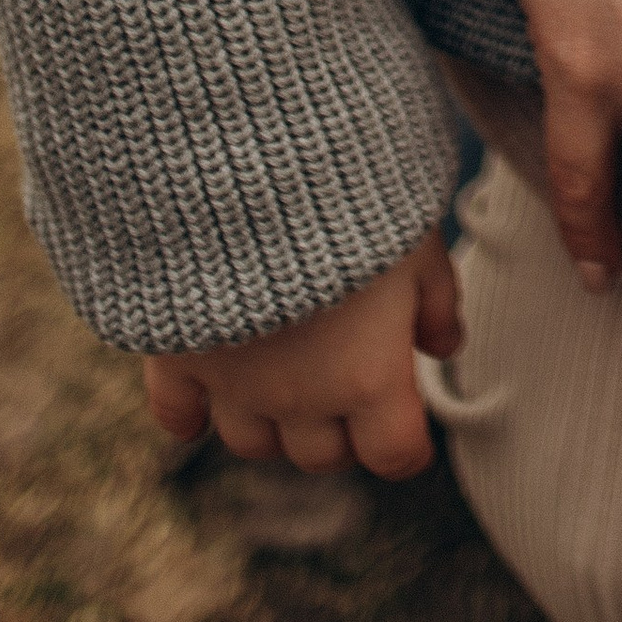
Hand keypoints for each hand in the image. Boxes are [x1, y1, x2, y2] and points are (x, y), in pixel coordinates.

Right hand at [142, 230, 460, 477]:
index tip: (408, 422)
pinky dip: (191, 415)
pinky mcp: (178, 356)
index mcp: (368, 379)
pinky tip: (204, 399)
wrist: (256, 166)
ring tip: (289, 379)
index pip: (394, 455)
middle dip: (343, 429)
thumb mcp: (419, 243)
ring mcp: (234, 384)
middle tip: (351, 384)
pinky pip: (176, 415)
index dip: (406, 443)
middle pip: (322, 454)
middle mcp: (300, 398)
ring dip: (275, 423)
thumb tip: (445, 345)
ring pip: (253, 443)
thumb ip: (435, 302)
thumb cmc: (356, 199)